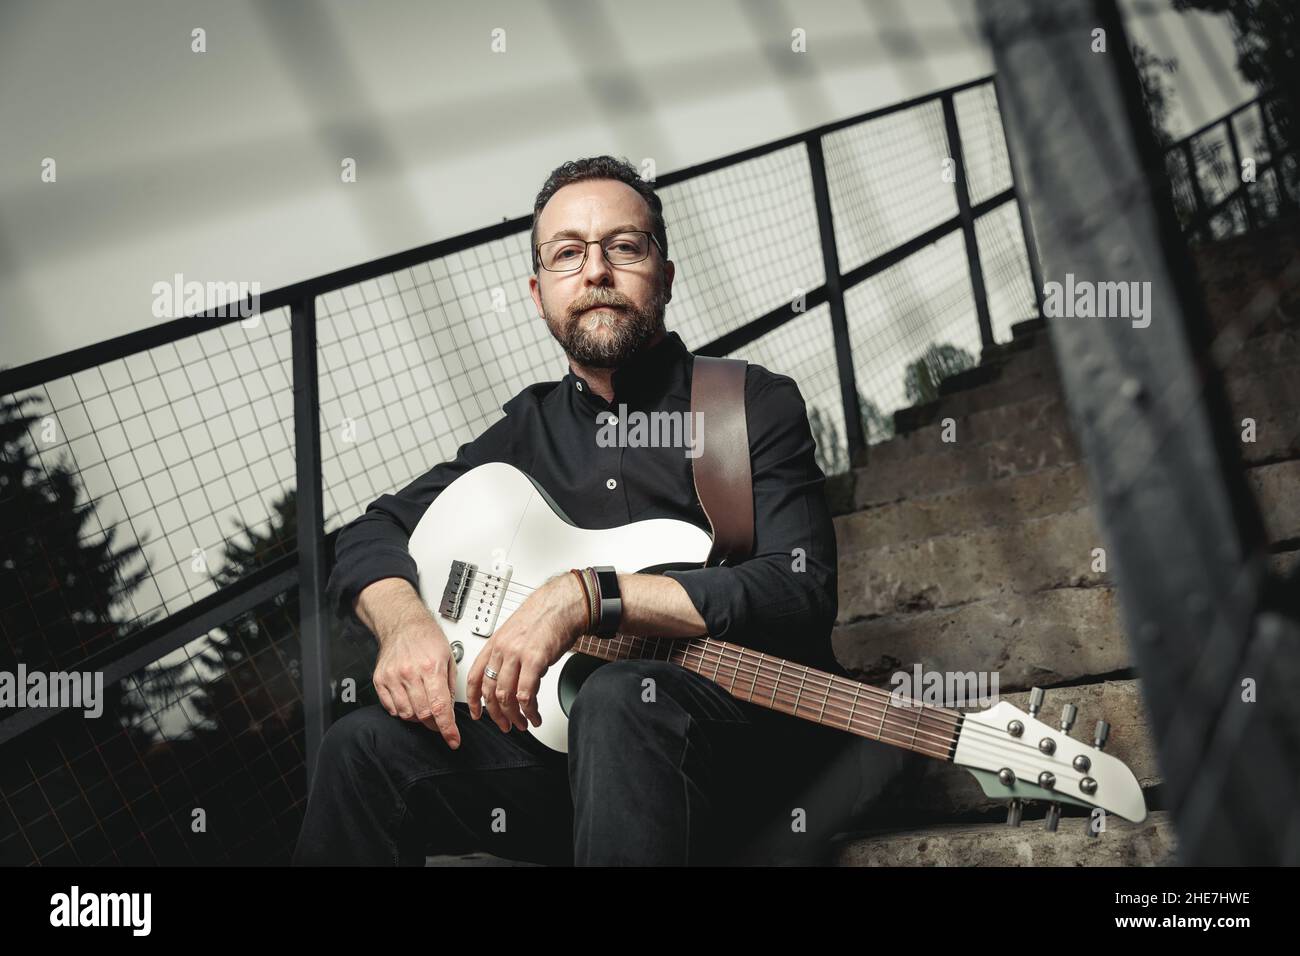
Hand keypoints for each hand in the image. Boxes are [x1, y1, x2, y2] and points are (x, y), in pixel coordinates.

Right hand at [372, 616, 461, 748]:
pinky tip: (410, 701)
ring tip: (424, 707)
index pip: (440, 707)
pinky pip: (391, 708)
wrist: (403, 624)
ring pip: (406, 714)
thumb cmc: (427, 638)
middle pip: (423, 714)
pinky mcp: (380, 680)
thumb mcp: (448, 658)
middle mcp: (410, 673)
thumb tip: (450, 710)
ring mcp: (392, 677)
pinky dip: (402, 711)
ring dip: (418, 718)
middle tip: (440, 721)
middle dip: (435, 724)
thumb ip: (449, 686)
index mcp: (430, 667)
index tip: (453, 740)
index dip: (448, 728)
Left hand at [466, 572, 585, 732]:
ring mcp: (517, 655)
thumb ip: (508, 653)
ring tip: (524, 722)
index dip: (473, 699)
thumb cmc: (545, 615)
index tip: (477, 713)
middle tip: (506, 725)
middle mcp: (502, 650)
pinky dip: (530, 710)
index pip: (475, 676)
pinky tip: (535, 714)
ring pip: (506, 696)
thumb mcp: (516, 632)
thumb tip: (507, 674)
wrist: (564, 603)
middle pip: (490, 691)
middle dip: (497, 714)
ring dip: (515, 715)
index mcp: (495, 643)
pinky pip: (526, 694)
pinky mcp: (535, 660)